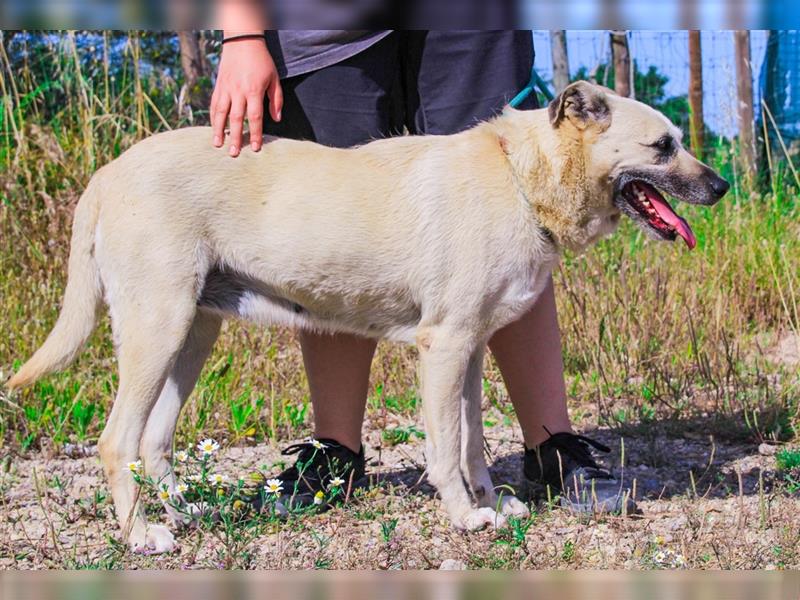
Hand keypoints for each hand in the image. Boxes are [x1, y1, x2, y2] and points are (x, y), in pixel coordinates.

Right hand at [210, 36, 282, 156]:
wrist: (242, 41)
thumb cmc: (261, 61)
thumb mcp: (274, 78)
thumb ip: (276, 100)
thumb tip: (277, 119)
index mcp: (253, 91)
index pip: (255, 117)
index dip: (255, 134)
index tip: (256, 147)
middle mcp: (238, 91)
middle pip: (236, 119)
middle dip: (235, 137)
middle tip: (234, 153)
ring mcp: (226, 89)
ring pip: (220, 113)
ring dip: (219, 130)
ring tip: (218, 144)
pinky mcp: (219, 86)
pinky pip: (214, 104)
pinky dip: (213, 117)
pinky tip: (214, 128)